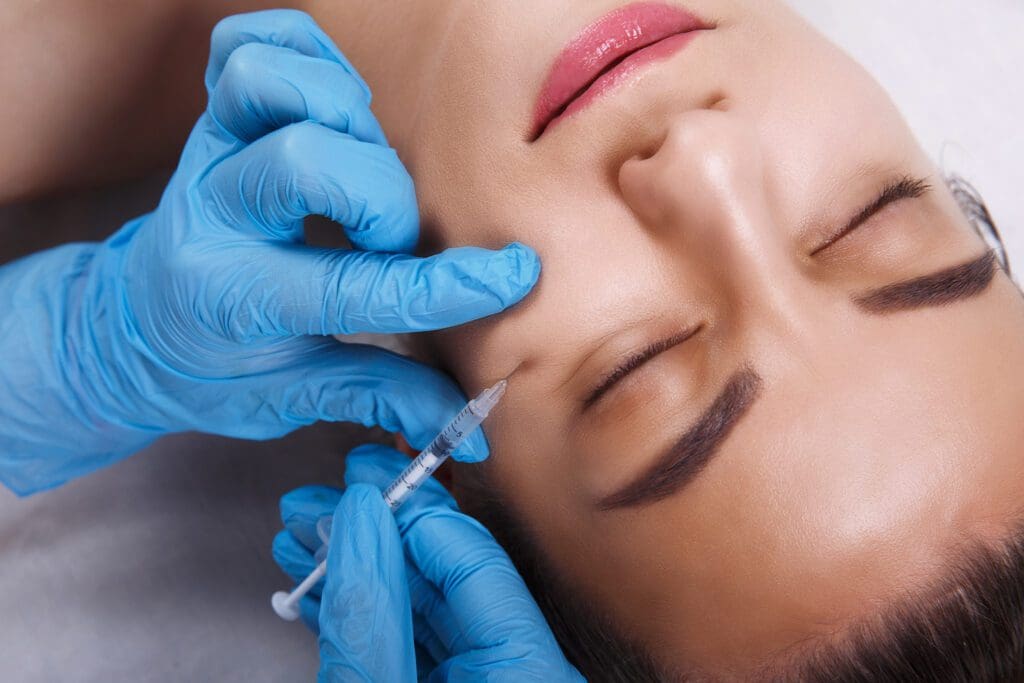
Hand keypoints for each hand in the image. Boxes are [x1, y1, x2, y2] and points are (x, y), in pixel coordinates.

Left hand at [0, 10, 536, 493]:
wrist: (131, 327)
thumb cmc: (216, 367)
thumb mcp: (290, 398)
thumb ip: (380, 397)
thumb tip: (466, 423)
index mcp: (234, 299)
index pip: (353, 287)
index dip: (446, 285)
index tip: (512, 275)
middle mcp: (212, 214)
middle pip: (308, 162)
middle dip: (379, 201)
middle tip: (389, 239)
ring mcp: (208, 152)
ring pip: (271, 85)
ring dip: (342, 118)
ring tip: (362, 167)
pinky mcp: (214, 115)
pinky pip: (250, 44)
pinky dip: (305, 59)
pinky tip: (332, 113)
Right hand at [273, 445, 583, 681]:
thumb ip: (371, 613)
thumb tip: (361, 520)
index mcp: (527, 671)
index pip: (476, 561)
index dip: (417, 513)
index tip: (368, 482)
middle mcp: (511, 671)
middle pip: (442, 576)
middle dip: (372, 533)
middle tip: (331, 497)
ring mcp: (475, 682)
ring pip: (415, 606)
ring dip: (354, 568)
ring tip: (306, 535)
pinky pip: (405, 641)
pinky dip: (359, 613)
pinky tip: (320, 585)